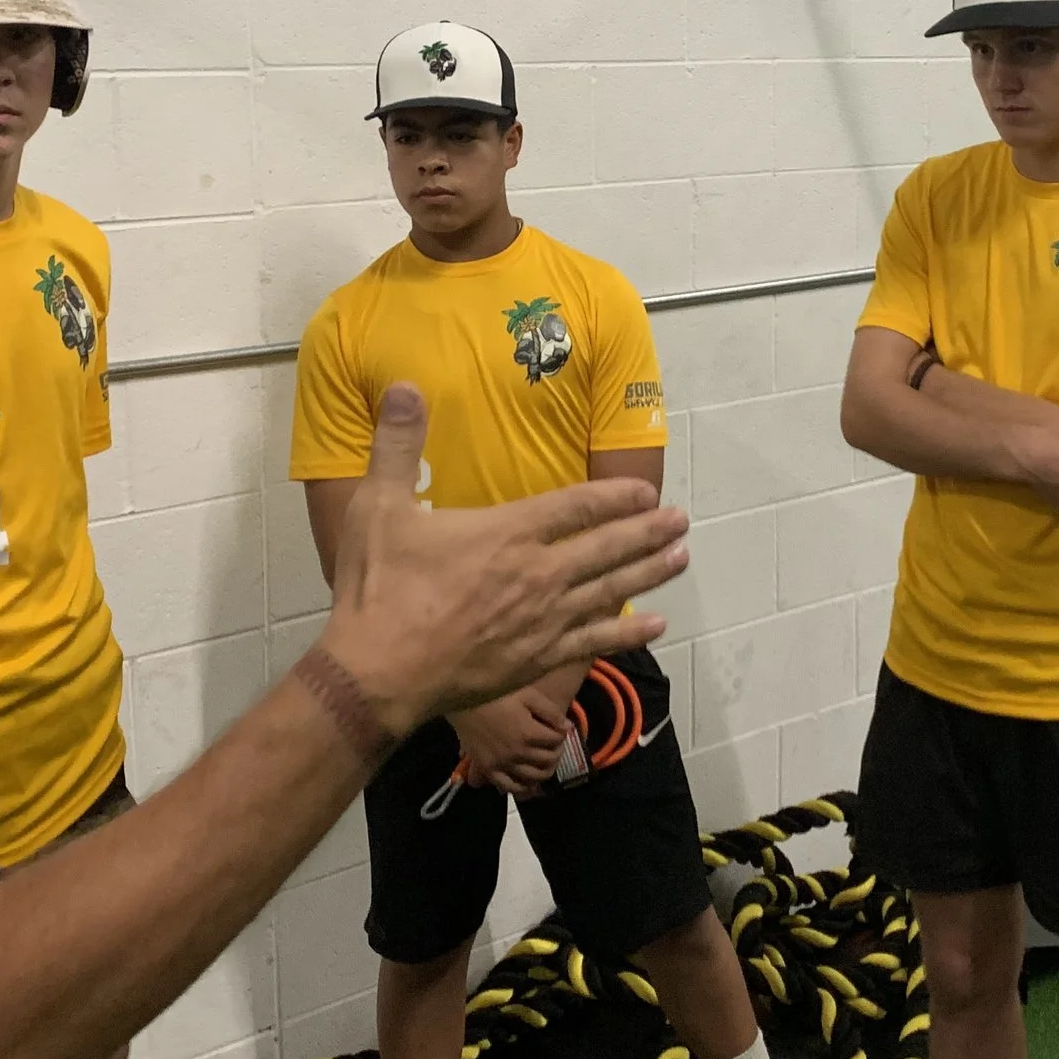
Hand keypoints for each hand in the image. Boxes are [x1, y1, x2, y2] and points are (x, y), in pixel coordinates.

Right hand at [313, 383, 689, 734]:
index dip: (615, 496)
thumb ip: (397, 444)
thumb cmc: (378, 589)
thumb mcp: (379, 506)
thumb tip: (402, 386)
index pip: (577, 506)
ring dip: (649, 573)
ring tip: (680, 558)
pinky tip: (655, 626)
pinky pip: (595, 642)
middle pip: (607, 546)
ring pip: (611, 590)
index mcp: (508, 533)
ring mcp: (544, 620)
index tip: (646, 490)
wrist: (379, 673)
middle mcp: (538, 573)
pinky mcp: (538, 659)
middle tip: (680, 520)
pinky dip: (628, 632)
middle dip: (647, 531)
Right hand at [449, 693, 569, 794]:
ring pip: (533, 777)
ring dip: (545, 771)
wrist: (462, 700)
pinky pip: (509, 787)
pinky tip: (527, 782)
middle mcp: (518, 753)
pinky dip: (522, 787)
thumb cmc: (496, 694)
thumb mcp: (527, 695)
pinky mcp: (488, 769)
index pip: (557, 741)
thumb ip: (550, 712)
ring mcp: (502, 764)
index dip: (562, 735)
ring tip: (545, 762)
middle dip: (557, 752)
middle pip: (548, 760)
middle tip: (555, 746)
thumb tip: (567, 728)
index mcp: (529, 733)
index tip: (559, 730)